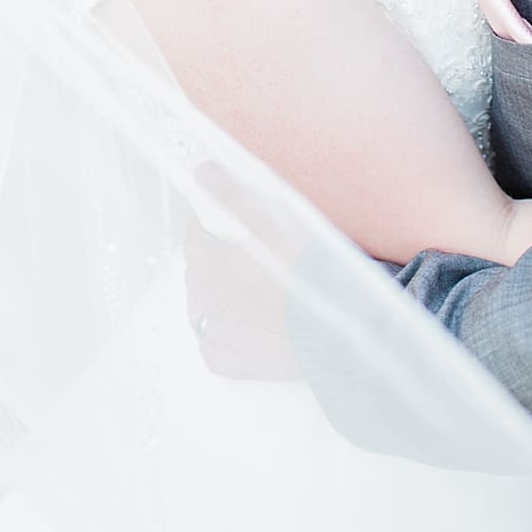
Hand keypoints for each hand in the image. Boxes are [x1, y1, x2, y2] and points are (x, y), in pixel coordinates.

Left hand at [182, 162, 300, 381]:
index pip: (197, 235)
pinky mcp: (226, 361)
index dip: (215, 227)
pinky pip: (217, 345)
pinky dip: (229, 335)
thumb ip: (235, 196)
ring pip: (206, 308)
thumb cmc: (307, 271)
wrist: (334, 329)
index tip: (235, 226)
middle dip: (219, 263)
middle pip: (201, 272)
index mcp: (209, 262)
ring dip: (222, 298)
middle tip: (256, 259)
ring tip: (257, 293)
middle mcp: (202, 298)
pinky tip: (253, 327)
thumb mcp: (274, 222)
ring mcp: (213, 332)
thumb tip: (202, 170)